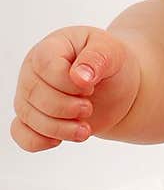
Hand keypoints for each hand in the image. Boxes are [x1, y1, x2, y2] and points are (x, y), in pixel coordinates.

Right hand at [10, 26, 141, 152]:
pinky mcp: (33, 118)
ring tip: (85, 129)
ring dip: (59, 129)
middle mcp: (33, 70)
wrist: (116, 85)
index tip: (91, 86)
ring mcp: (30, 95)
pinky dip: (38, 141)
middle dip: (66, 108)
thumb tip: (80, 77)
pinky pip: (21, 133)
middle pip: (35, 93)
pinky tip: (60, 141)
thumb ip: (97, 58)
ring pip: (28, 117)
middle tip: (89, 108)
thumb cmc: (110, 62)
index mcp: (51, 47)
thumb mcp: (112, 51)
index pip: (45, 64)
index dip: (68, 82)